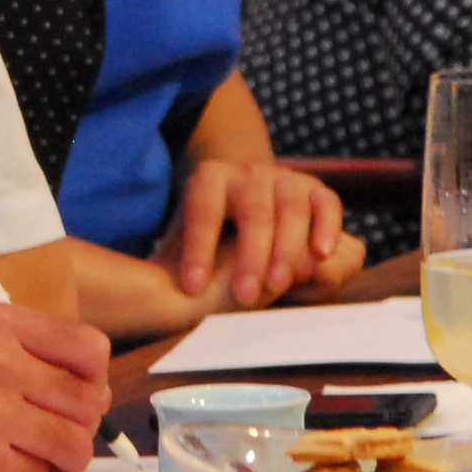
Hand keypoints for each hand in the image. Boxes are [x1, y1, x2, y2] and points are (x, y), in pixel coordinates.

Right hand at [0, 300, 107, 471]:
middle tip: (61, 429)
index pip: (88, 349)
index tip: (81, 389)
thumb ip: (15, 342)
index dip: (93, 376)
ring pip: (72, 446)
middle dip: (80, 422)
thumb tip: (77, 381)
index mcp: (1, 323)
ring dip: (63, 457)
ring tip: (42, 456)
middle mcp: (3, 364)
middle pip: (88, 403)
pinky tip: (5, 467)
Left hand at [158, 158, 355, 308]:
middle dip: (250, 256)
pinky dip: (327, 226)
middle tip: (245, 298)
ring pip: (291, 208)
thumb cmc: (208, 235)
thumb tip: (144, 291)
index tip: (192, 289)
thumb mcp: (180, 242)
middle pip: (253, 211)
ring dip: (287, 249)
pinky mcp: (315, 190)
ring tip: (278, 285)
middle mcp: (247, 173)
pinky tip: (321, 254)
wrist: (243, 200)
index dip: (198, 249)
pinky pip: (327, 203)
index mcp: (208, 180)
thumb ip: (167, 262)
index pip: (202, 211)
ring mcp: (284, 178)